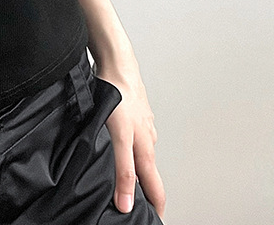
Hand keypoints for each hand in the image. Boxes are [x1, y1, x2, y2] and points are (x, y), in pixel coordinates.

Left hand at [97, 58, 165, 220]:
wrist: (116, 64)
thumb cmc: (118, 94)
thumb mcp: (119, 138)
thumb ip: (123, 170)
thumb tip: (126, 202)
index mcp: (145, 149)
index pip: (154, 188)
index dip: (156, 206)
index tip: (156, 219)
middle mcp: (146, 138)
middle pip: (148, 172)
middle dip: (147, 191)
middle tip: (141, 204)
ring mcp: (140, 124)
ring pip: (140, 152)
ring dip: (137, 167)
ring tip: (129, 179)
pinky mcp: (131, 113)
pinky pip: (132, 136)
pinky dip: (129, 146)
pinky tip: (119, 144)